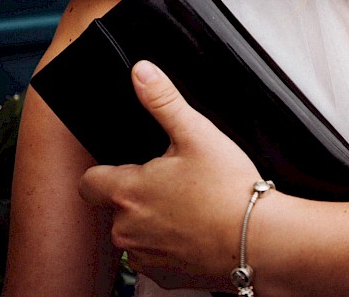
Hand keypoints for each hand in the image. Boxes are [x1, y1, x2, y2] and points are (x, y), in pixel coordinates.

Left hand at [79, 61, 256, 289]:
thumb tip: (141, 72)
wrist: (259, 240)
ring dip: (152, 221)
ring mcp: (144, 257)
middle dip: (138, 194)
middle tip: (176, 182)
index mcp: (126, 192)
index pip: (88, 182)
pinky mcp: (164, 277)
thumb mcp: (197, 134)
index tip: (135, 166)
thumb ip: (163, 101)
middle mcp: (125, 229)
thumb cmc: (229, 189)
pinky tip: (197, 232)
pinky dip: (171, 246)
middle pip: (115, 207)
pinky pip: (155, 257)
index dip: (107, 171)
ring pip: (135, 233)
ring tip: (191, 207)